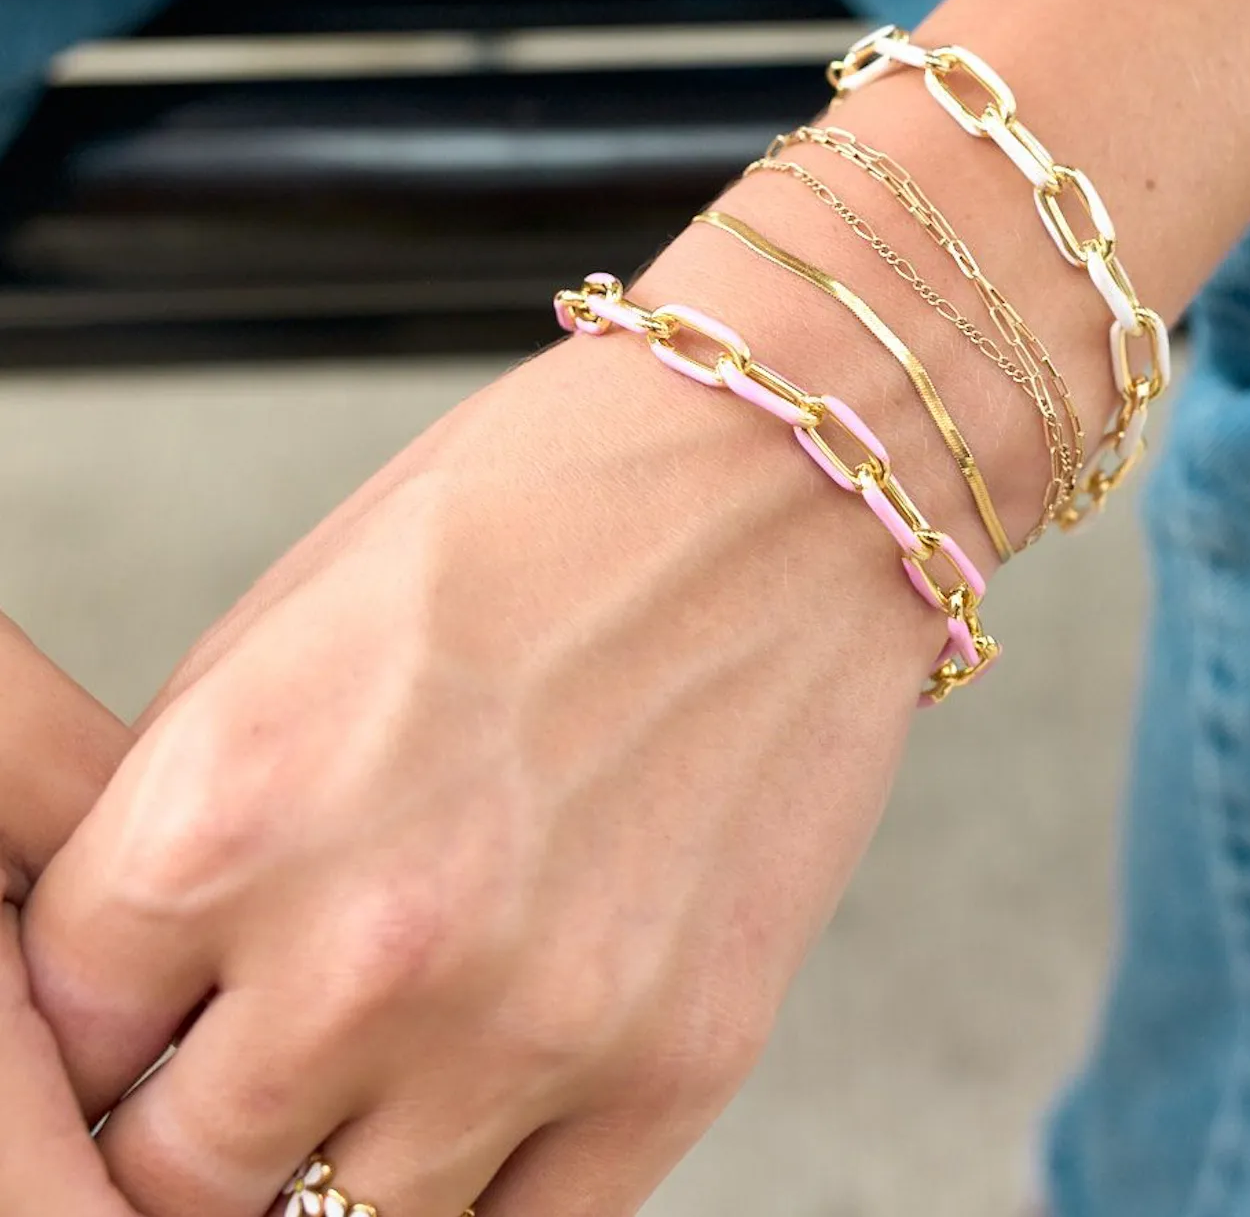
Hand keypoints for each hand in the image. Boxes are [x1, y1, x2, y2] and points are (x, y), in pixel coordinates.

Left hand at [22, 236, 947, 1216]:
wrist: (794, 484)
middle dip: (205, 1119)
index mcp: (232, 807)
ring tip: (401, 1052)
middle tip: (263, 1056)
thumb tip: (149, 974)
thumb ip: (194, 818)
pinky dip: (497, 1177)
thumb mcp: (303, 618)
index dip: (105, 1030)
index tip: (152, 1022)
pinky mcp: (681, 1060)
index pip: (63, 1043)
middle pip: (184, 1176)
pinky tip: (503, 1083)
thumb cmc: (558, 505)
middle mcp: (372, 945)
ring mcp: (537, 1023)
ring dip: (353, 1154)